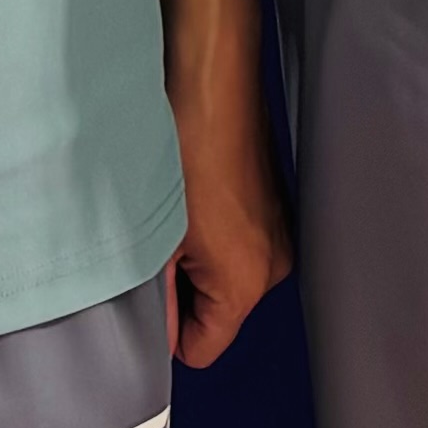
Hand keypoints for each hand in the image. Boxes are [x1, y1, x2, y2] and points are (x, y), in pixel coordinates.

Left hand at [163, 67, 293, 366]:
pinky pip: (240, 243)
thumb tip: (153, 336)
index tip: (148, 292)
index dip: (167, 329)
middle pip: (217, 315)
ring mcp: (279, 234)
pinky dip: (215, 231)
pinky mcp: (275, 207)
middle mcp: (273, 267)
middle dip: (183, 290)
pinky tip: (194, 194)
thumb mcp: (155, 237)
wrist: (213, 78)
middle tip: (157, 243)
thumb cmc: (183, 145)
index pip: (202, 349)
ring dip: (198, 257)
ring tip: (174, 212)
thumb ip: (155, 300)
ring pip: (226, 277)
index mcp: (245, 283)